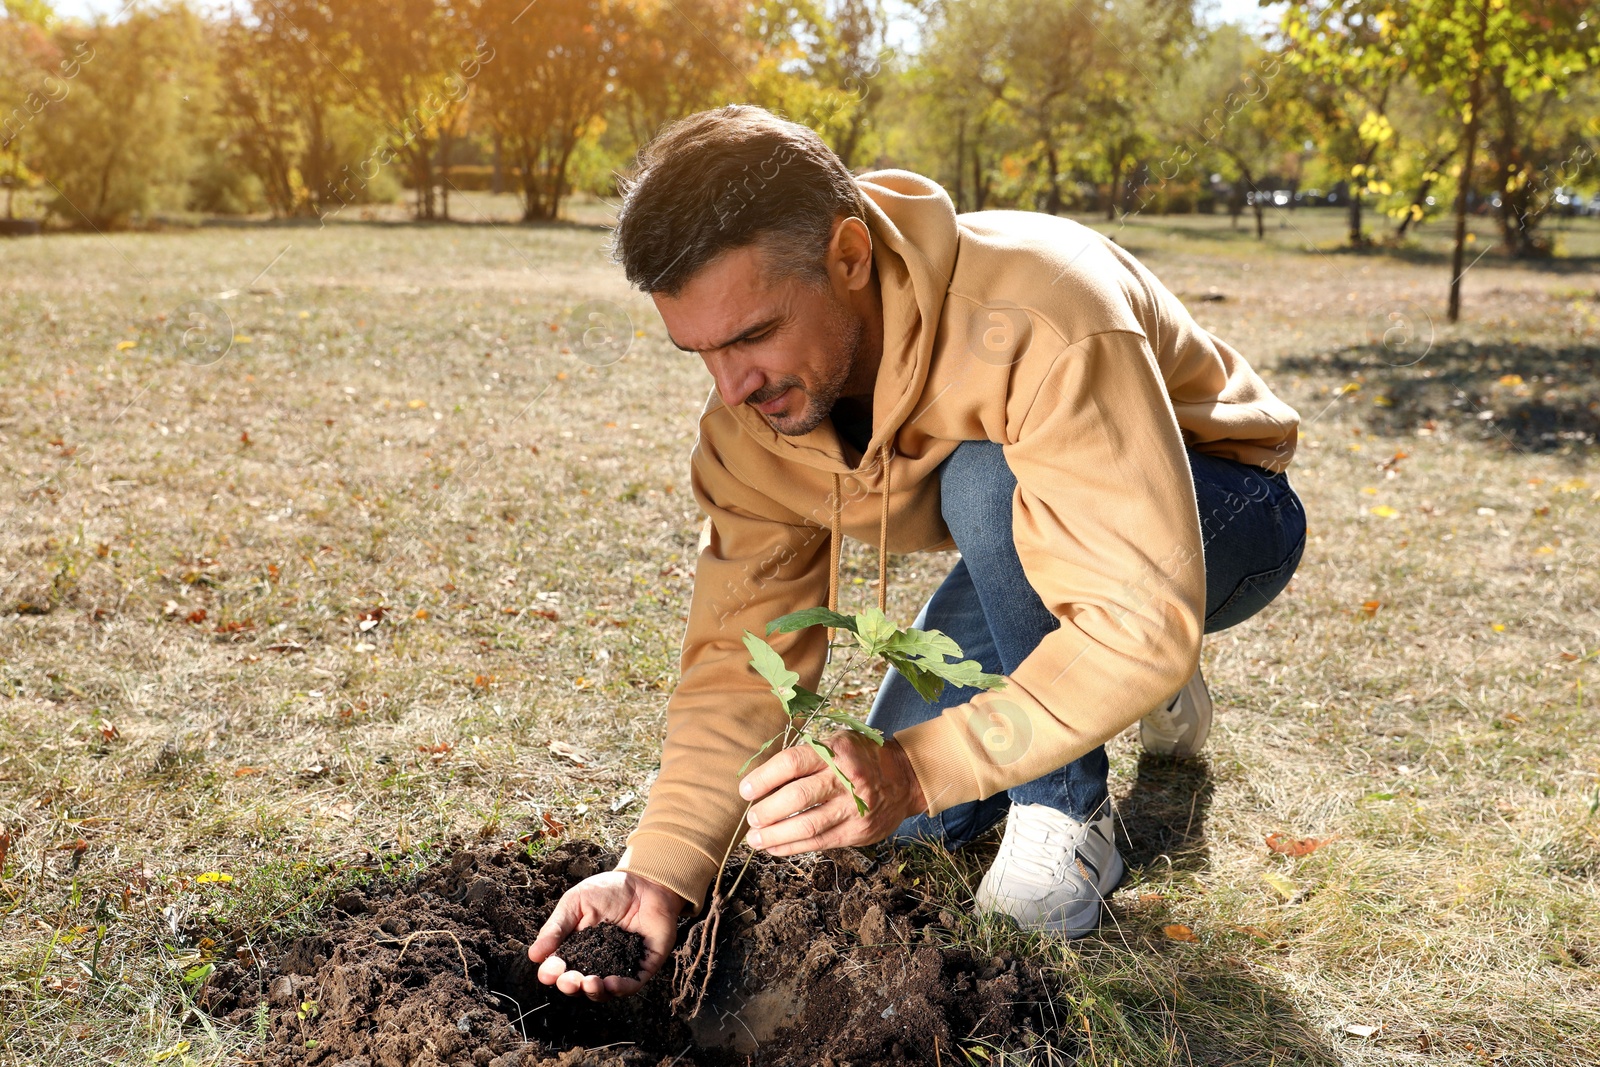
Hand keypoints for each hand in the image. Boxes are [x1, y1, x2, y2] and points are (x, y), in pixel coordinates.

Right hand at [527, 870, 687, 1000]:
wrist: (645, 880)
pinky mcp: (642, 966)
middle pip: (579, 985)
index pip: (560, 969)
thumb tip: (533, 955)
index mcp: (576, 949)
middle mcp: (596, 962)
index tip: (549, 972)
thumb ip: (557, 927)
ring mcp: (619, 966)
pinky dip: (620, 988)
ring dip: (593, 992)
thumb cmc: (609, 889)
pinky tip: (611, 982)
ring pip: (603, 992)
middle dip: (571, 987)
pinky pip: (631, 985)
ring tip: (589, 983)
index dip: (552, 974)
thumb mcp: (576, 902)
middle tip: (570, 980)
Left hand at [738, 733, 926, 854]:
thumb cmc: (860, 759)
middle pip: (797, 796)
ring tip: (755, 839)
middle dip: (767, 811)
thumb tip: (764, 781)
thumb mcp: (837, 744)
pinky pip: (820, 842)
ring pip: (807, 825)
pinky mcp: (858, 831)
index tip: (745, 790)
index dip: (764, 778)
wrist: (905, 777)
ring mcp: (854, 807)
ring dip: (775, 835)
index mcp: (836, 752)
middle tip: (751, 819)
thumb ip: (807, 758)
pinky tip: (775, 848)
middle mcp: (846, 778)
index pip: (792, 763)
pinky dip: (792, 847)